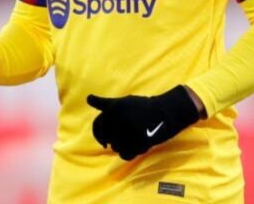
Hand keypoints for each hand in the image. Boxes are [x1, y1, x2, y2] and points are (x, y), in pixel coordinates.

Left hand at [86, 85, 200, 160]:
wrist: (165, 112)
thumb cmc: (141, 107)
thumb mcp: (122, 101)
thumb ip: (104, 103)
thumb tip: (88, 98)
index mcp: (114, 109)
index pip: (97, 126)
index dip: (98, 134)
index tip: (103, 140)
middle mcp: (119, 119)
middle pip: (106, 139)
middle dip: (112, 140)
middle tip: (123, 137)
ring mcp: (129, 131)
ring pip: (116, 148)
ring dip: (122, 146)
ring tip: (133, 138)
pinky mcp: (138, 142)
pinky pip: (125, 155)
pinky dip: (129, 153)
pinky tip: (136, 146)